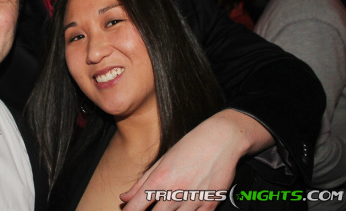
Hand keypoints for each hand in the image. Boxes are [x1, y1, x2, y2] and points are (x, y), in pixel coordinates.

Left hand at [120, 109, 273, 210]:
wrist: (221, 140)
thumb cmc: (190, 147)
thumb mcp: (161, 161)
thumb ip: (141, 182)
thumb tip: (124, 198)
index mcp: (160, 179)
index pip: (137, 206)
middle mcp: (175, 191)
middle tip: (151, 207)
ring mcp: (193, 199)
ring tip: (170, 203)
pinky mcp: (210, 204)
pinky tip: (185, 206)